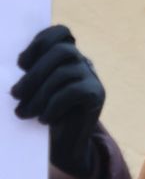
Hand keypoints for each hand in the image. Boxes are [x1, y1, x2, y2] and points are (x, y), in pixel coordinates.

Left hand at [12, 25, 105, 178]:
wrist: (65, 146)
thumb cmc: (41, 114)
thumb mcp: (33, 90)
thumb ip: (30, 75)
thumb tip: (15, 72)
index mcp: (65, 56)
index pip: (61, 33)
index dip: (40, 42)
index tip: (21, 64)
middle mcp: (82, 62)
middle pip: (62, 51)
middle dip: (34, 73)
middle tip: (14, 94)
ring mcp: (92, 77)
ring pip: (63, 74)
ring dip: (37, 95)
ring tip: (23, 112)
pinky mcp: (96, 95)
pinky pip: (72, 92)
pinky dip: (53, 106)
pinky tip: (44, 119)